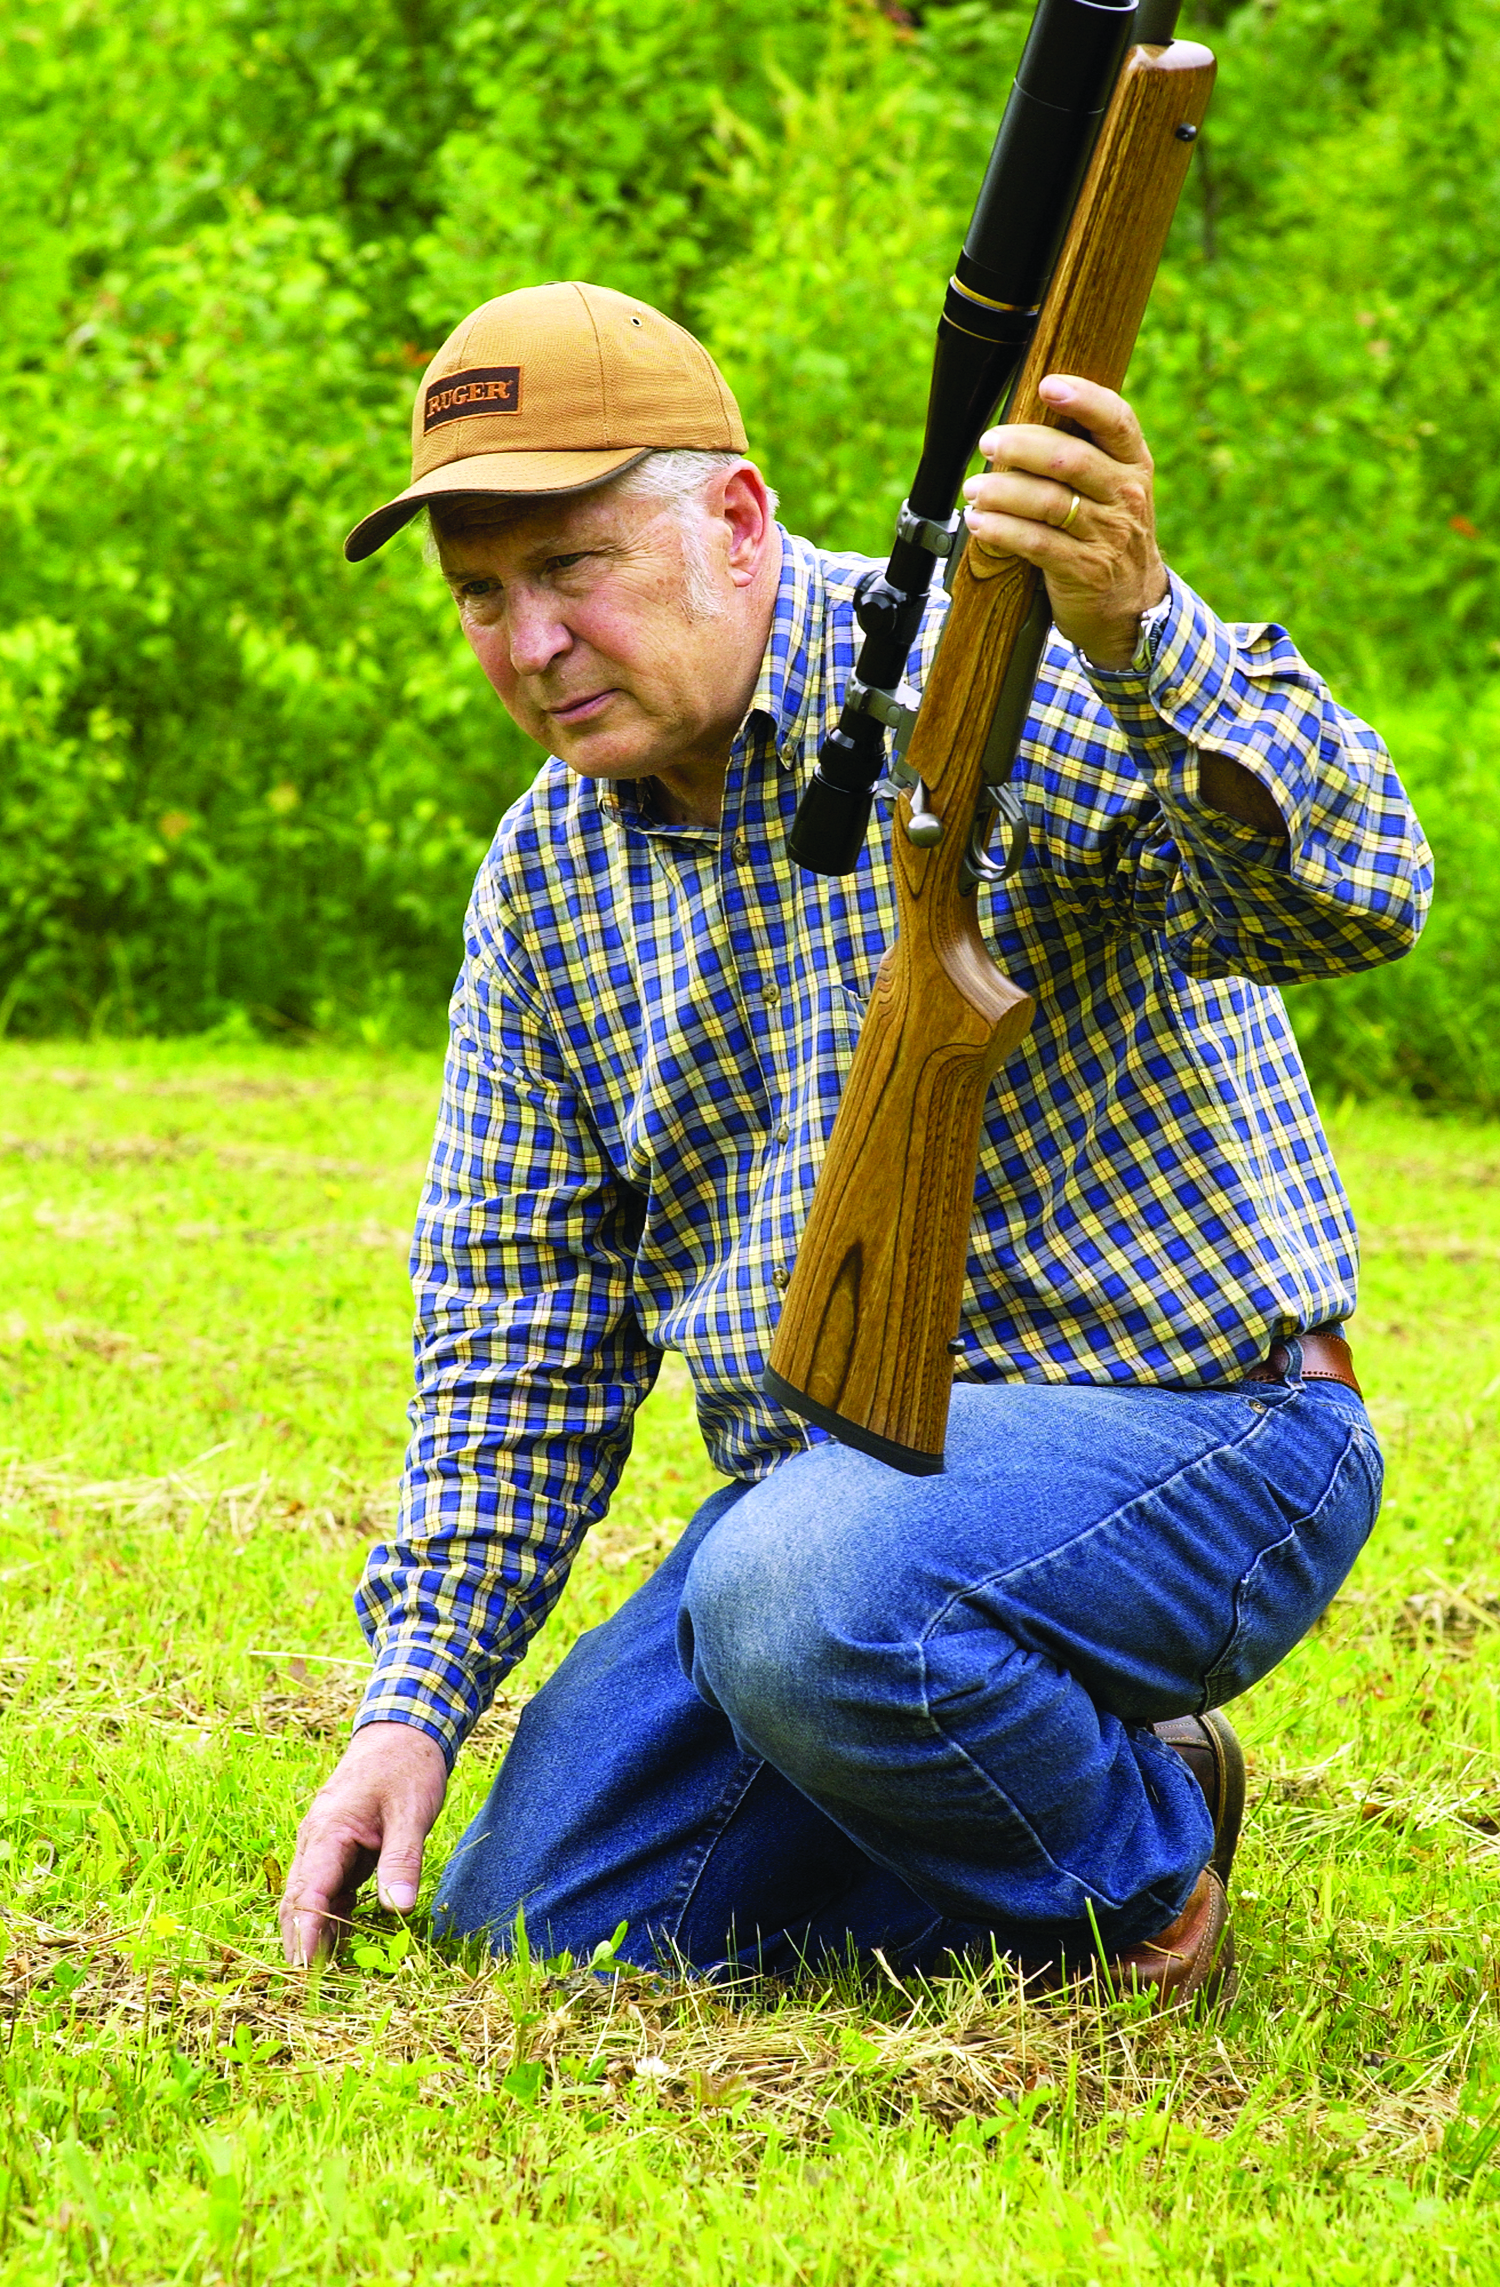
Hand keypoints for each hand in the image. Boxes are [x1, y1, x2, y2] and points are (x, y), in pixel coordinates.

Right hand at [279, 1722, 448, 1965]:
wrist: (403, 1731)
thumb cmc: (407, 1767)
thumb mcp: (411, 1813)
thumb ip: (402, 1860)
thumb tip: (398, 1911)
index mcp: (328, 1831)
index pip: (308, 1894)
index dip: (306, 1936)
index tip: (307, 1974)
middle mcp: (316, 1841)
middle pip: (299, 1903)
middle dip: (301, 1945)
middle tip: (310, 1992)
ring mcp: (325, 1846)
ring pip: (309, 1900)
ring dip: (314, 1936)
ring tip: (324, 1982)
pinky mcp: (339, 1850)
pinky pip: (328, 1891)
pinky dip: (331, 1919)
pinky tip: (342, 1948)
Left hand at [962, 374, 1167, 668]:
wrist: (1131, 604)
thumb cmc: (1107, 534)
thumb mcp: (1112, 490)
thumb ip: (1081, 456)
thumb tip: (1017, 426)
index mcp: (1132, 464)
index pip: (1116, 420)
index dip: (1083, 399)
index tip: (1047, 385)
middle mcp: (1125, 495)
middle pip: (1071, 459)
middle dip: (1022, 447)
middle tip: (989, 444)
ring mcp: (1107, 534)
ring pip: (1049, 502)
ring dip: (1002, 492)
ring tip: (974, 490)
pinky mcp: (1084, 569)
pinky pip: (1037, 543)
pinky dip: (1002, 530)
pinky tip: (980, 523)